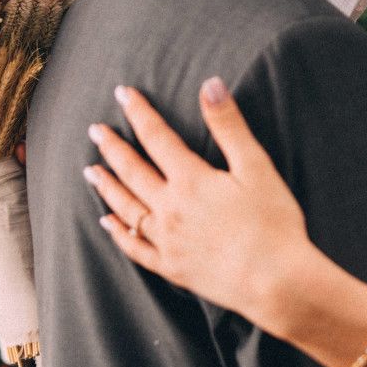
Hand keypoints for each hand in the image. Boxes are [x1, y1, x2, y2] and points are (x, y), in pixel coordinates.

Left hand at [84, 78, 315, 320]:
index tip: (122, 94)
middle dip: (113, 148)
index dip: (139, 113)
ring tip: (91, 170)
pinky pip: (135, 248)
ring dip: (107, 186)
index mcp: (191, 180)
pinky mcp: (171, 268)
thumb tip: (209, 84)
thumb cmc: (273, 223)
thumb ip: (229, 125)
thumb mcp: (256, 167)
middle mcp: (170, 208)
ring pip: (126, 208)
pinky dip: (118, 233)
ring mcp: (167, 241)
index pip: (157, 138)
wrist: (275, 282)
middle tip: (95, 130)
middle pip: (133, 171)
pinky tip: (108, 222)